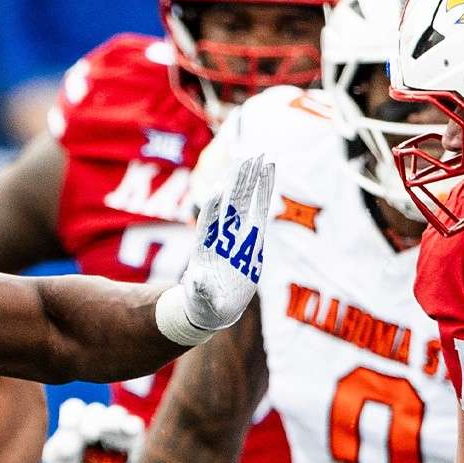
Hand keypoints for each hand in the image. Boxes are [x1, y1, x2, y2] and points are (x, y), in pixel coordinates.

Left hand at [40, 397, 145, 462]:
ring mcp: (116, 423)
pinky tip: (129, 429)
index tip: (68, 426)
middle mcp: (96, 416)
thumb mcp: (56, 459)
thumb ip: (57, 449)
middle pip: (95, 410)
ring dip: (110, 421)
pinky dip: (132, 425)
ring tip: (106, 431)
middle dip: (91, 421)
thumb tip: (67, 445)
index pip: (73, 407)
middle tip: (88, 434)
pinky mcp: (132, 435)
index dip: (71, 414)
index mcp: (75, 417)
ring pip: (115, 414)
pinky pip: (134, 425)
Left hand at [161, 155, 273, 342]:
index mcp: (206, 249)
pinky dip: (264, 189)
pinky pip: (260, 208)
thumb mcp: (200, 299)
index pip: (209, 222)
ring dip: (250, 177)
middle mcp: (221, 236)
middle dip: (236, 182)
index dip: (213, 206)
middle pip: (229, 203)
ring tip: (258, 154)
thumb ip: (199, 288)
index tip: (218, 188)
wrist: (213, 307)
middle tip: (244, 156)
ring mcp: (237, 233)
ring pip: (244, 199)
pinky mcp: (252, 236)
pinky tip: (269, 169)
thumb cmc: (203, 304)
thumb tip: (194, 279)